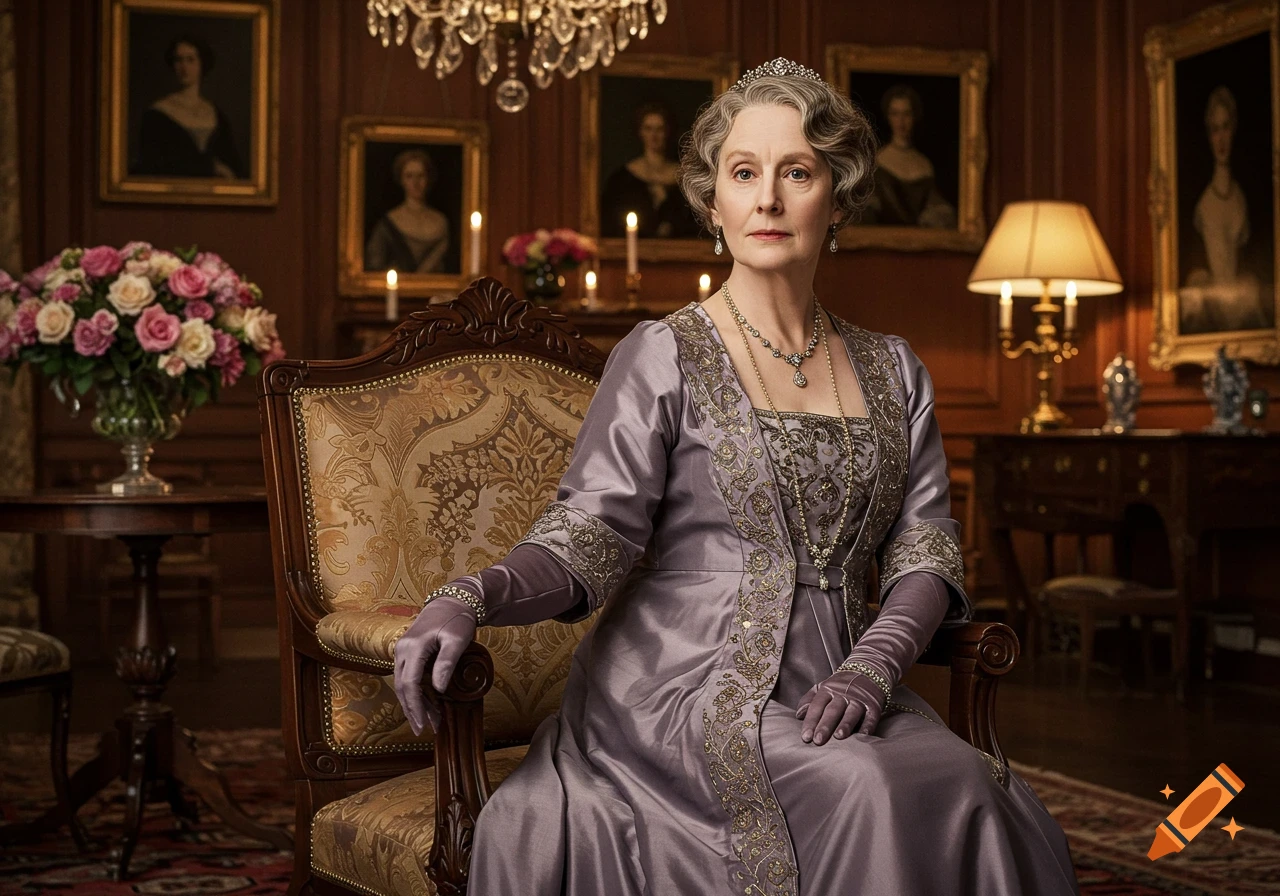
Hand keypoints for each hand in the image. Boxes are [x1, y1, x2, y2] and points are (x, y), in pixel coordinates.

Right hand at [392, 596, 476, 735]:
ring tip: (430, 721)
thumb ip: (447, 662)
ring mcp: (402, 651)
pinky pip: (408, 677)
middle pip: (402, 687)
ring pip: (403, 684)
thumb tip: (438, 688)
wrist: (452, 602)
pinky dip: (416, 693)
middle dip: (413, 710)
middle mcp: (402, 650)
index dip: (416, 706)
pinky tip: (428, 704)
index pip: (410, 683)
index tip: (424, 725)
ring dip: (414, 704)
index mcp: (413, 647)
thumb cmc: (457, 619)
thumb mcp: (457, 639)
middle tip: (425, 730)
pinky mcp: (407, 653)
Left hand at [795, 670, 887, 743]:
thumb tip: (798, 715)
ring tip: (839, 737)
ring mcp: (859, 699)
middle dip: (825, 725)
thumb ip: (809, 700)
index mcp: (828, 690)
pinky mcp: (873, 705)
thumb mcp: (822, 687)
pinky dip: (868, 725)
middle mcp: (843, 694)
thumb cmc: (840, 685)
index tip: (805, 737)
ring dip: (845, 725)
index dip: (811, 721)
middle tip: (818, 740)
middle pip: (833, 710)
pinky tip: (863, 735)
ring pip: (851, 713)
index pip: (817, 706)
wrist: (867, 670)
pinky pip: (871, 716)